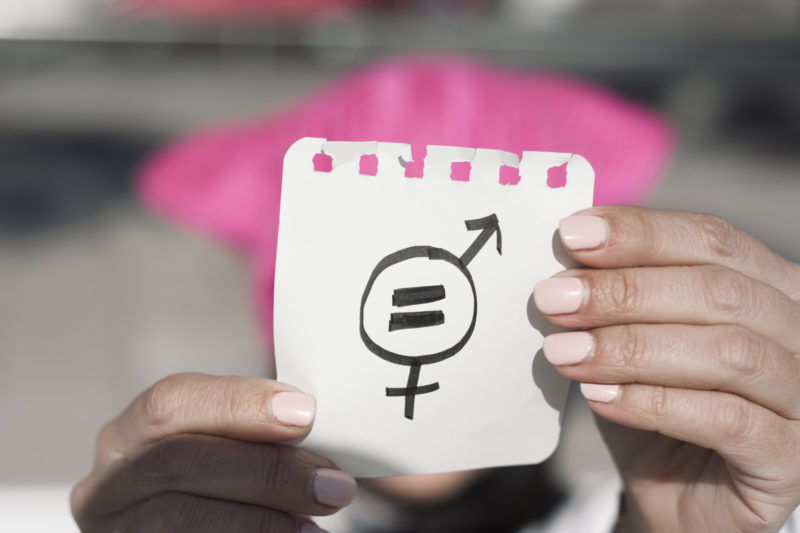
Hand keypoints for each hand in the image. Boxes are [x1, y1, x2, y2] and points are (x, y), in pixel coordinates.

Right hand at [71, 373, 354, 531]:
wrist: (201, 519)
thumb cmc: (223, 478)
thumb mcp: (224, 447)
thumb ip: (255, 432)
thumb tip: (313, 420)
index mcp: (129, 433)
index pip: (172, 402)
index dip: (238, 404)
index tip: (304, 413)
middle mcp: (109, 483)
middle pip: (179, 461)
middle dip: (265, 471)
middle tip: (333, 485)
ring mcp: (118, 530)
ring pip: (182, 518)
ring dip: (261, 520)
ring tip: (317, 527)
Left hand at [534, 207, 799, 532]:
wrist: (672, 495)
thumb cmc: (654, 406)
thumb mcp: (630, 337)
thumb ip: (614, 293)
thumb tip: (567, 248)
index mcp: (769, 286)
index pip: (712, 240)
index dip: (640, 234)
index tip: (571, 234)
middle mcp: (798, 332)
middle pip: (719, 292)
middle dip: (625, 291)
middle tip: (553, 299)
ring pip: (728, 353)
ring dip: (630, 347)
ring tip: (563, 351)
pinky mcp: (790, 458)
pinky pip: (727, 420)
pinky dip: (653, 403)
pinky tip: (598, 398)